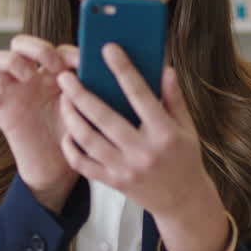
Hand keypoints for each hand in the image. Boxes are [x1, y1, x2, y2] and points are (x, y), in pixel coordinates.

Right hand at [0, 35, 79, 211]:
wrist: (60, 169)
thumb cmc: (75, 135)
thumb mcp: (86, 107)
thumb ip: (87, 86)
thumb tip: (93, 64)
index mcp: (52, 74)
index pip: (54, 47)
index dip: (66, 50)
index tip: (82, 64)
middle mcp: (29, 79)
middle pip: (19, 43)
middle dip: (35, 47)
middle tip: (53, 66)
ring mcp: (11, 94)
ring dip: (9, 61)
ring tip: (28, 77)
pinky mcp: (0, 113)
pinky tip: (1, 96)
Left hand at [54, 43, 218, 223]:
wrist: (182, 202)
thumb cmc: (184, 158)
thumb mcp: (187, 127)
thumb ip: (174, 98)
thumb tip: (164, 67)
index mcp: (164, 133)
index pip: (140, 94)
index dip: (124, 69)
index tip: (108, 49)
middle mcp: (143, 152)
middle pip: (104, 117)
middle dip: (81, 94)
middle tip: (65, 76)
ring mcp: (125, 169)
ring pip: (88, 140)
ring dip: (71, 117)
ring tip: (63, 99)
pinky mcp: (113, 182)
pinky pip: (83, 164)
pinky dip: (71, 147)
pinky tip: (67, 131)